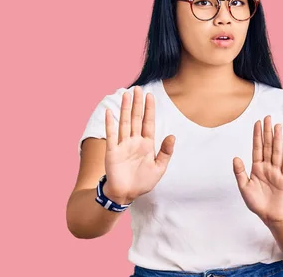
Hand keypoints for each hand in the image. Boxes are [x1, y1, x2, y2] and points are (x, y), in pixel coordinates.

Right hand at [103, 86, 175, 203]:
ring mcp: (123, 145)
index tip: (150, 96)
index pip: (148, 122)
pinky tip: (110, 111)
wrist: (126, 194)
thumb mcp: (159, 168)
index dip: (149, 109)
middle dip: (137, 104)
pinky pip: (111, 135)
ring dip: (125, 109)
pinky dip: (110, 123)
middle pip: (136, 118)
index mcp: (147, 144)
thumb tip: (172, 136)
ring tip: (126, 94)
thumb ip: (165, 152)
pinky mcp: (112, 151)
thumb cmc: (143, 182)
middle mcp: (134, 141)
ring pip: (125, 123)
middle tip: (138, 88)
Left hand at [233, 116, 282, 225]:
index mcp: (257, 168)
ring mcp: (277, 172)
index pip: (257, 148)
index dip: (257, 136)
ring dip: (278, 139)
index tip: (257, 123)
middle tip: (267, 117)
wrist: (270, 216)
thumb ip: (240, 173)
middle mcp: (267, 167)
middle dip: (267, 132)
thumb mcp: (244, 188)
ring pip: (277, 152)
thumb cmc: (256, 202)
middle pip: (268, 146)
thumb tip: (235, 157)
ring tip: (278, 126)